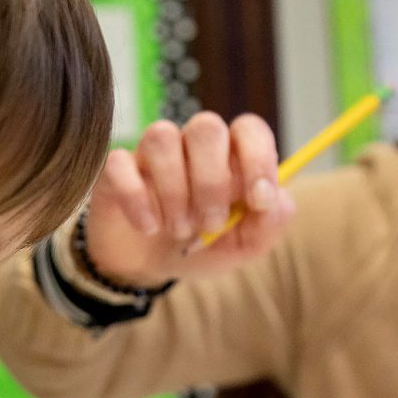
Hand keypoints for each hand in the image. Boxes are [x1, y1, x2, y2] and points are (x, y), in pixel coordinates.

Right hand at [84, 112, 295, 287]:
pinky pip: (121, 164)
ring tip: (178, 229)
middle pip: (206, 127)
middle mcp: (191, 145)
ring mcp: (151, 154)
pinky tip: (147, 227)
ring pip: (162, 138)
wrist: (146, 269)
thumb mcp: (241, 248)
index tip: (257, 201)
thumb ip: (267, 226)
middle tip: (210, 223)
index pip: (249, 128)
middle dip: (212, 182)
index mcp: (228, 156)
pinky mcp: (115, 170)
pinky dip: (137, 201)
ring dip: (175, 193)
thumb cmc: (199, 249)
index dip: (257, 158)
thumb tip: (281, 201)